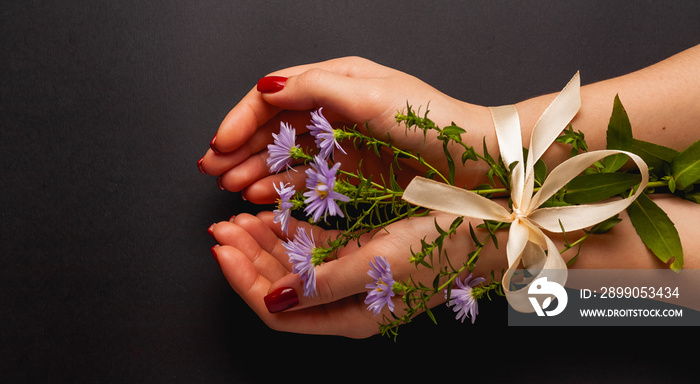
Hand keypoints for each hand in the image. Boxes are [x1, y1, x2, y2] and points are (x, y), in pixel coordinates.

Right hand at [198, 56, 492, 203]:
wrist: (476, 159)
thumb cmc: (431, 122)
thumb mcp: (370, 96)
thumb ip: (316, 89)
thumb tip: (266, 89)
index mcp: (337, 81)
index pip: (274, 95)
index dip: (241, 119)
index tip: (220, 146)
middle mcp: (335, 107)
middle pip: (274, 125)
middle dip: (240, 146)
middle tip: (212, 171)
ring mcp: (343, 140)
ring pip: (286, 152)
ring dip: (255, 167)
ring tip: (231, 188)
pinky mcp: (353, 170)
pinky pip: (307, 176)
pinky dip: (282, 185)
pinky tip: (262, 195)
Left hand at [208, 211, 506, 338]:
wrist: (489, 226)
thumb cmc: (443, 246)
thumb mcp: (380, 265)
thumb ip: (325, 283)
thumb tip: (276, 301)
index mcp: (350, 316)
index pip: (279, 311)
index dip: (245, 282)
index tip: (222, 249)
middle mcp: (347, 302)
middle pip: (281, 288)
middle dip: (248, 259)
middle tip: (222, 227)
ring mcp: (354, 277)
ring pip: (295, 266)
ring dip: (265, 243)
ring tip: (238, 218)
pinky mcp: (363, 252)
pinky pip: (317, 246)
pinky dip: (293, 232)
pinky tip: (275, 214)